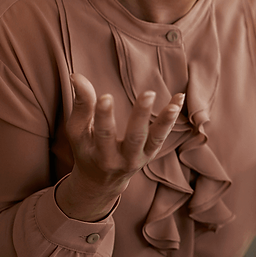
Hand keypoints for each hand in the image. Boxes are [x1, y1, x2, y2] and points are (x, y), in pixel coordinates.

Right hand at [56, 73, 183, 220]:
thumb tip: (77, 76)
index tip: (105, 97)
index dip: (104, 116)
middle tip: (148, 94)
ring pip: (155, 139)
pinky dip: (171, 118)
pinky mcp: (152, 152)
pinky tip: (178, 99)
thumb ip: (81, 105)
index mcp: (100, 155)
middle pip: (134, 138)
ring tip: (174, 106)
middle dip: (141, 116)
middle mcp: (123, 159)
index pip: (103, 134)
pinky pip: (164, 134)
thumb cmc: (87, 149)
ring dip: (165, 121)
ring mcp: (141, 157)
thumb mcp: (78, 132)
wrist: (102, 180)